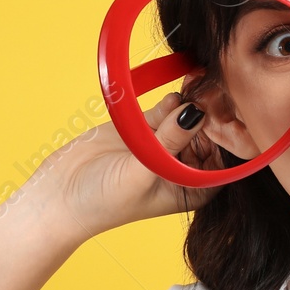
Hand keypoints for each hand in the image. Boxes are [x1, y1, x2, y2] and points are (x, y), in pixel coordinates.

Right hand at [39, 90, 224, 238]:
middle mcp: (185, 167)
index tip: (227, 117)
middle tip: (212, 94)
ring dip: (194, 103)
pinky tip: (174, 96)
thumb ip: (169, 142)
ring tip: (196, 88)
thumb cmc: (104, 201)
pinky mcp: (147, 127)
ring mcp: (167, 144)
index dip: (229, 138)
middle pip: (210, 135)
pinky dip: (173, 100)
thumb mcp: (143, 174)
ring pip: (191, 118)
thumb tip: (195, 113)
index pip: (224, 161)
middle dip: (212, 116)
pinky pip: (168, 108)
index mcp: (194, 189)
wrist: (61, 194)